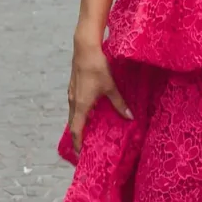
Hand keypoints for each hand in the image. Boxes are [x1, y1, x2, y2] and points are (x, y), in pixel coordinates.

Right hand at [67, 39, 132, 155]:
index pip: (76, 130)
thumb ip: (119, 103)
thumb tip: (129, 117)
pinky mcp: (74, 86)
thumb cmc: (97, 67)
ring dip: (79, 123)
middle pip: (73, 123)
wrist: (85, 48)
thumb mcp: (110, 87)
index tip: (80, 154)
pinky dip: (80, 112)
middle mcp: (73, 101)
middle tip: (85, 146)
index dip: (78, 143)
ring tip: (88, 131)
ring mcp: (72, 93)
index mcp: (81, 105)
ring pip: (73, 113)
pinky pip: (75, 104)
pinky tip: (90, 111)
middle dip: (78, 136)